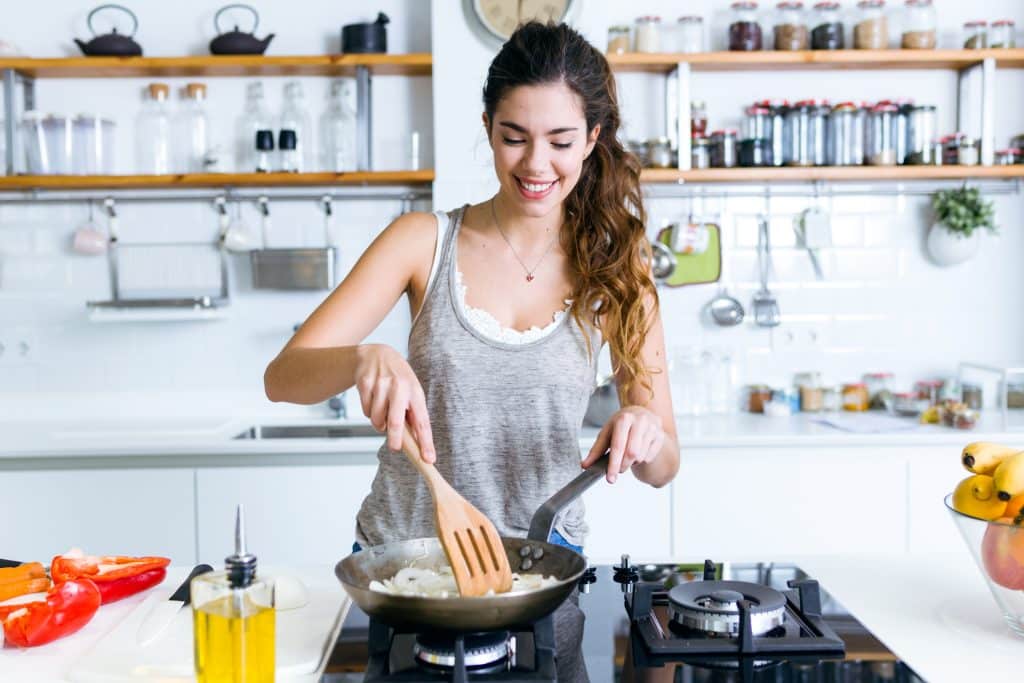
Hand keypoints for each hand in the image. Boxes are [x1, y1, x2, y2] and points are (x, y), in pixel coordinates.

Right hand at [353, 344, 434, 462]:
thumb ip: (413, 414)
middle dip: (395, 440)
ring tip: (383, 413)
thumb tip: (417, 442)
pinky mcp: (365, 384)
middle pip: (396, 422)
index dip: (425, 442)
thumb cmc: (398, 378)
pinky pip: (366, 411)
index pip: (422, 422)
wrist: (377, 354)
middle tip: (395, 447)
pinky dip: (369, 413)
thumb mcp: (411, 392)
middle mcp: (399, 387)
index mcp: (415, 391)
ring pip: (377, 419)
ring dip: (379, 424)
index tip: (428, 458)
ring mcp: (380, 384)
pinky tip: (373, 401)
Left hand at [581, 406, 664, 483]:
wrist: (642, 414)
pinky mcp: (660, 436)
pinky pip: (649, 457)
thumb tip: (585, 465)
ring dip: (632, 462)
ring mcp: (653, 428)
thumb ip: (596, 450)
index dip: (613, 464)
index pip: (618, 445)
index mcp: (624, 418)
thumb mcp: (607, 433)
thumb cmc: (621, 425)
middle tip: (618, 469)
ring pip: (641, 457)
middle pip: (631, 453)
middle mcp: (640, 421)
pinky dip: (641, 460)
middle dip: (622, 466)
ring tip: (628, 455)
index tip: (610, 478)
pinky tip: (639, 451)